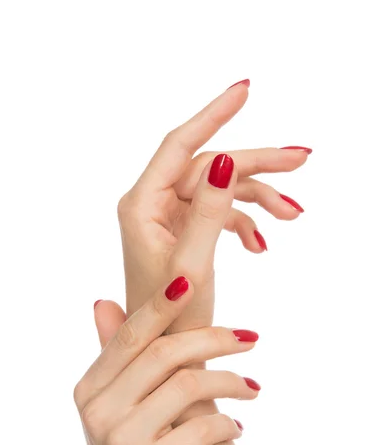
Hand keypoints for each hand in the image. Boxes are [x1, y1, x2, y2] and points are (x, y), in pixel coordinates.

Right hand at [74, 277, 258, 444]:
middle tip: (253, 339)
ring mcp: (117, 441)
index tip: (194, 278)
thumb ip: (115, 356)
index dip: (163, 303)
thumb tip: (101, 301)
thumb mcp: (120, 408)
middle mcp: (97, 410)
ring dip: (231, 382)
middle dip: (216, 339)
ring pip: (188, 385)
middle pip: (165, 353)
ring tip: (253, 389)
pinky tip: (237, 428)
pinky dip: (228, 424)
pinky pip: (202, 428)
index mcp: (90, 387)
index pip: (133, 333)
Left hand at [118, 80, 310, 332]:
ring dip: (258, 199)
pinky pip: (219, 213)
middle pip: (211, 167)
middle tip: (302, 159)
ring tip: (293, 216)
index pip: (180, 145)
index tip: (246, 90)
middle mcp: (152, 204)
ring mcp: (169, 218)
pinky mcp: (184, 232)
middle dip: (257, 166)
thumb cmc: (171, 319)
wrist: (167, 353)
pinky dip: (244, 223)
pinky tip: (260, 244)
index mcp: (142, 205)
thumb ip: (208, 210)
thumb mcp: (194, 264)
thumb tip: (226, 158)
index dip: (214, 115)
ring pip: (221, 189)